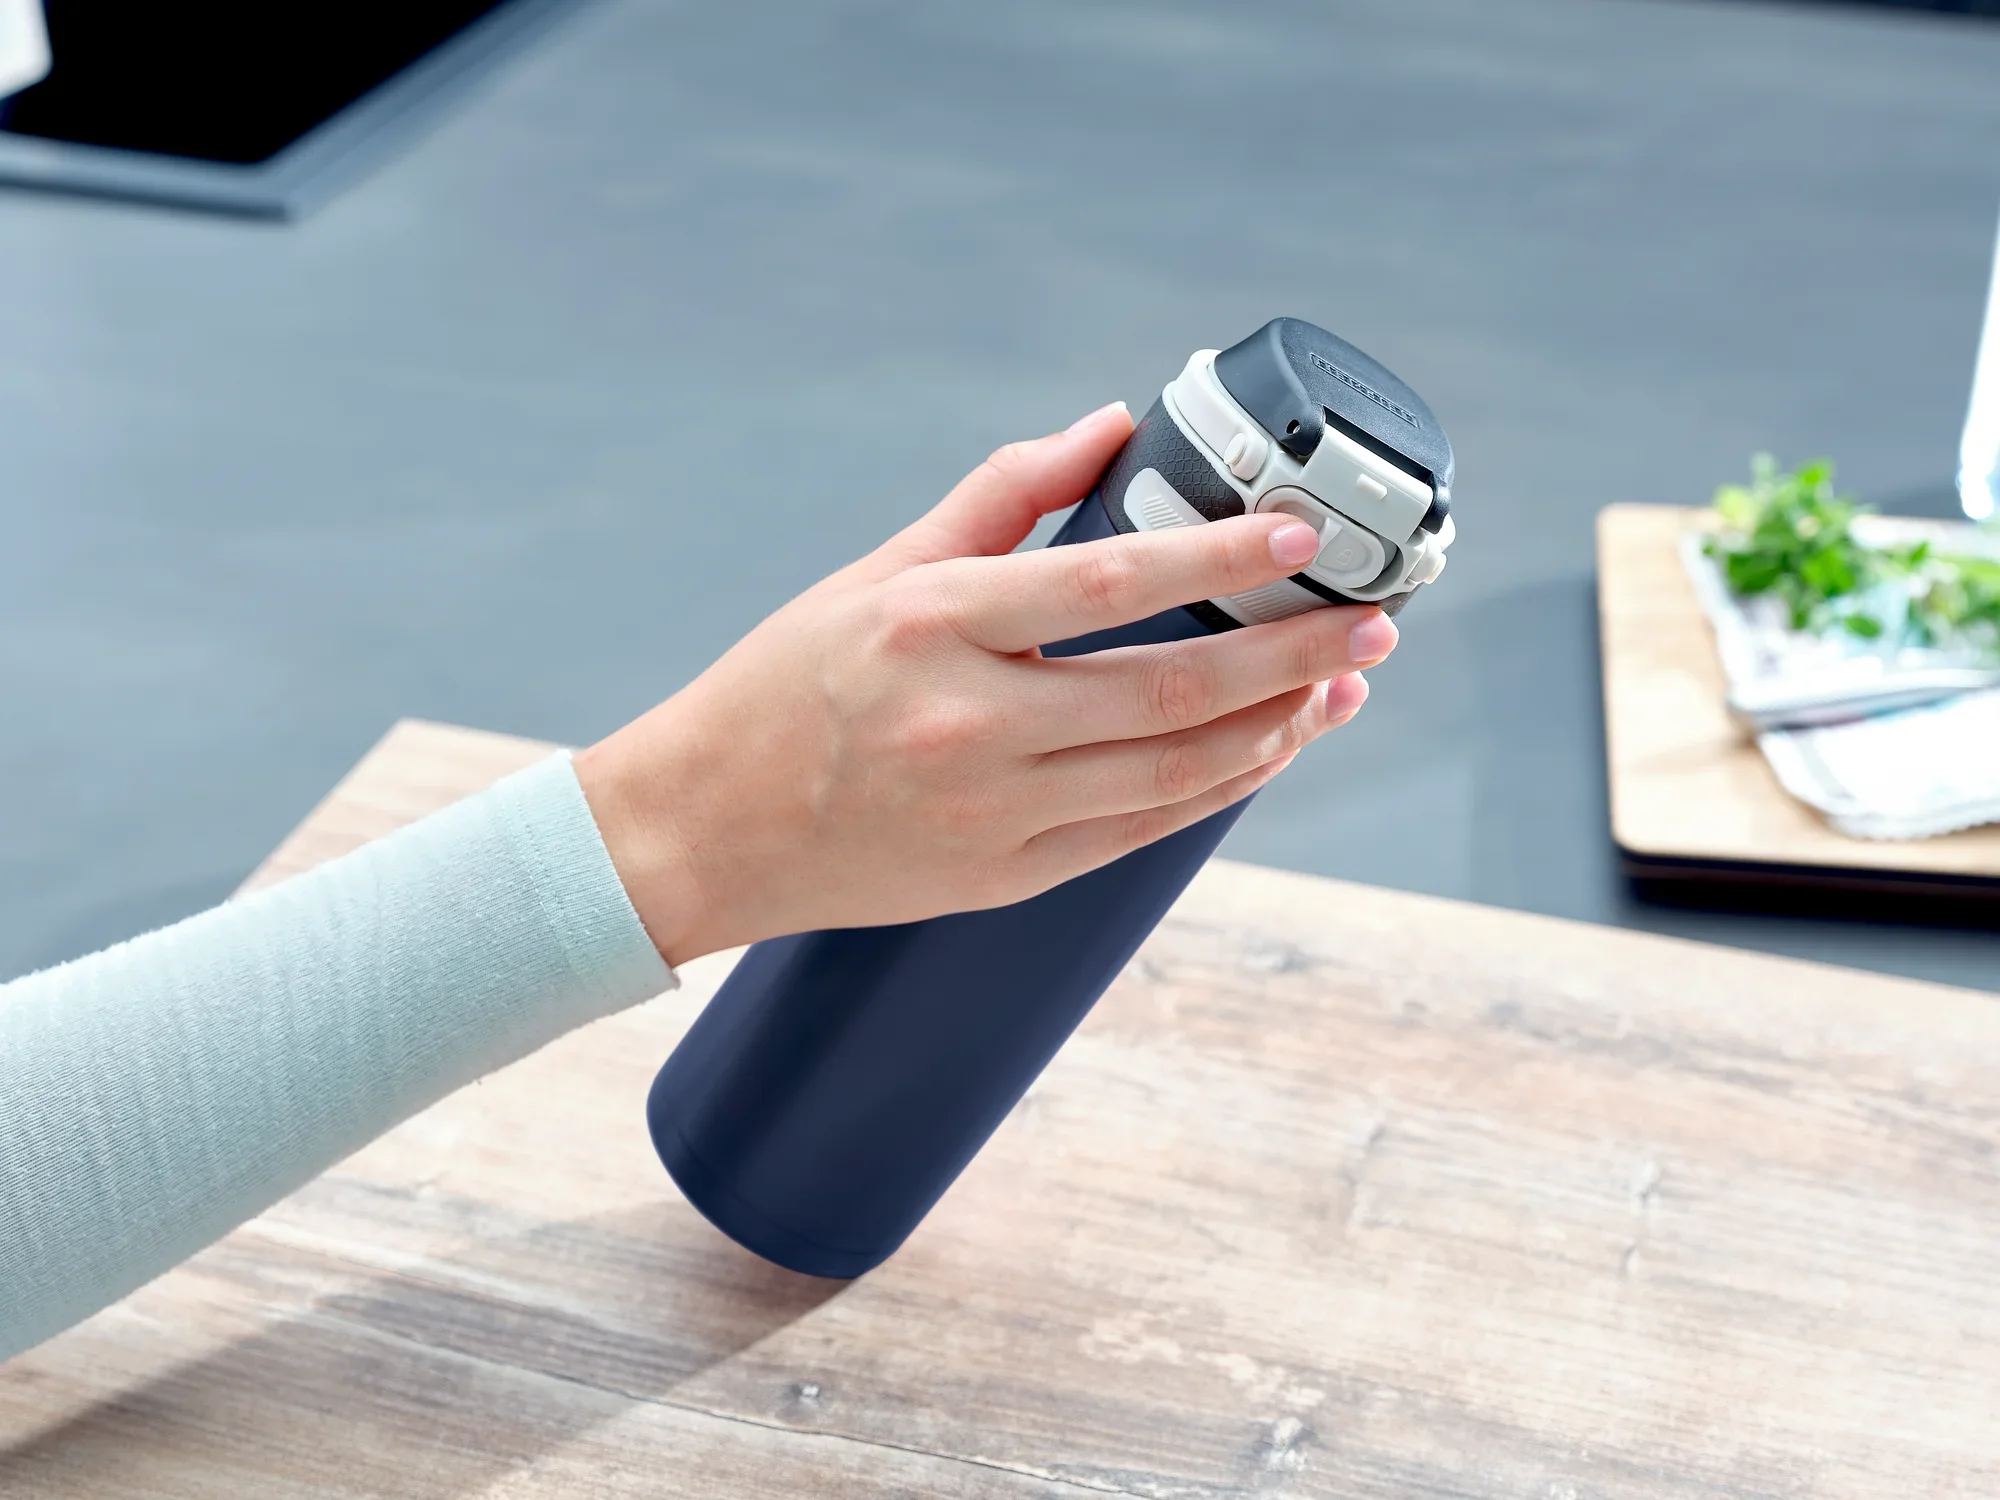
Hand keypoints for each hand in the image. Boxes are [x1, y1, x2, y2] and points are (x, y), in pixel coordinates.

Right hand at [574, 401, 1396, 965]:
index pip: (1111, 582)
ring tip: (1341, 685)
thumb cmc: (785, 686)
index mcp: (934, 624)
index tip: (1304, 537)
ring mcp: (992, 812)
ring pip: (1177, 770)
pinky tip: (1267, 750)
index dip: (1222, 560)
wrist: (704, 830)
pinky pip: (1142, 831)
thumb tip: (1107, 427)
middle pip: (1173, 687)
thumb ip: (1000, 495)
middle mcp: (970, 723)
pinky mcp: (1005, 877)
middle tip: (1371, 622)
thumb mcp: (879, 570)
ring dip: (1278, 727)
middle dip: (1293, 654)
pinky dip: (1219, 788)